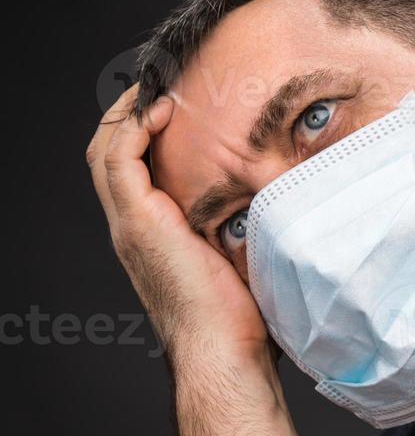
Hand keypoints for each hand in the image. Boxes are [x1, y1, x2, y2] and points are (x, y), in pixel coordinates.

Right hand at [87, 84, 270, 372]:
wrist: (224, 352)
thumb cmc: (241, 318)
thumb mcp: (241, 260)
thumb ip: (246, 230)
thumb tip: (288, 207)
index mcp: (152, 234)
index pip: (131, 169)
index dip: (145, 132)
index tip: (178, 105)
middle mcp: (132, 226)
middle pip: (109, 151)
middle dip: (130, 112)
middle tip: (165, 84)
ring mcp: (131, 224)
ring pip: (106, 149)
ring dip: (128, 111)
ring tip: (161, 86)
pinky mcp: (139, 223)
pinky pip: (120, 159)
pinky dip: (134, 128)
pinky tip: (163, 110)